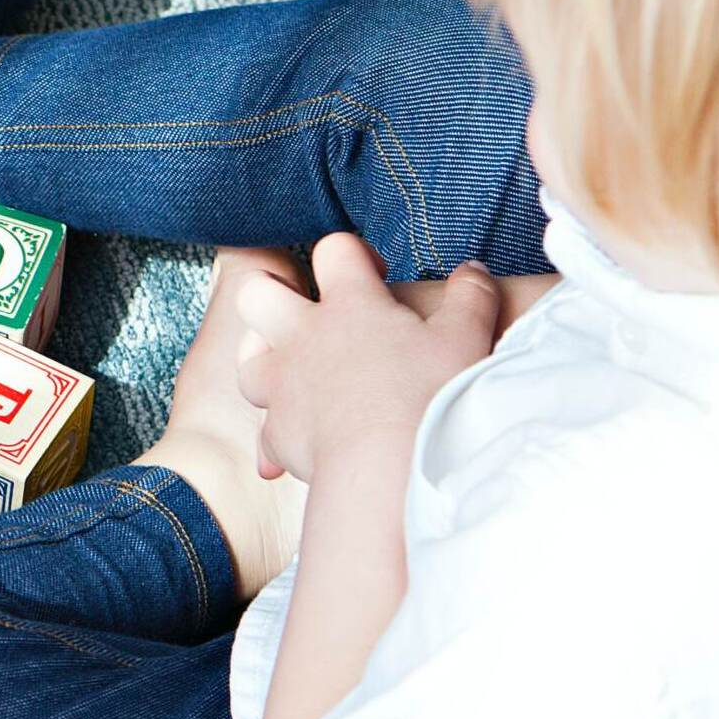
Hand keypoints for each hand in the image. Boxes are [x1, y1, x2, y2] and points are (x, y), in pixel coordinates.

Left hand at [235, 235, 499, 484]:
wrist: (387, 467)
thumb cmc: (429, 396)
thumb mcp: (465, 337)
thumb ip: (470, 296)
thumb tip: (471, 271)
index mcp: (349, 304)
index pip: (333, 250)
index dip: (352, 253)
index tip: (375, 277)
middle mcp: (304, 337)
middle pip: (256, 292)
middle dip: (272, 291)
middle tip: (303, 308)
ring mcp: (282, 385)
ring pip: (246, 357)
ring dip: (262, 358)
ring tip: (291, 369)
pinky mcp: (277, 433)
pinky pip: (263, 431)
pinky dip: (274, 438)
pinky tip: (289, 450)